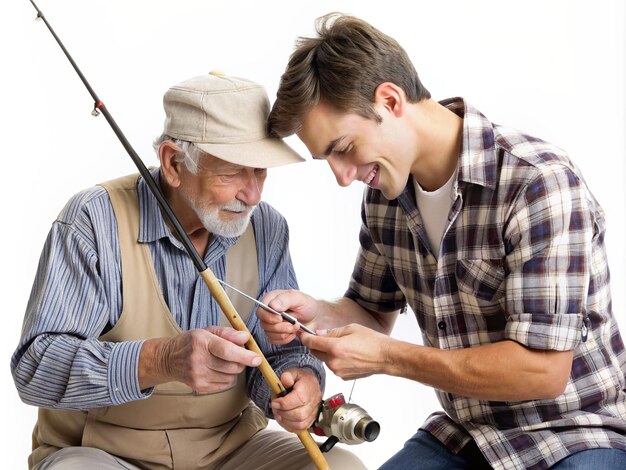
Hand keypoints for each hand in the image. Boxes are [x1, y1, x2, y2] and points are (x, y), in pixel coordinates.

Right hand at [141, 326, 260, 392]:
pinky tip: (219, 369)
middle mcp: (198, 360)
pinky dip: (227, 377)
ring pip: (231, 377)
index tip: (256, 358)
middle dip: (242, 361)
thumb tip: (245, 338)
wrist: (169, 359)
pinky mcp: (200, 387)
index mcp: (201, 342)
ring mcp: (198, 376)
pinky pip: (225, 385)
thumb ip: (228, 333)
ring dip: (234, 370)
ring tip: (225, 361)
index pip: (227, 351)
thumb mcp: (208, 330)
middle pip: (232, 366)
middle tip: (238, 354)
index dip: (244, 355)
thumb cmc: (191, 342)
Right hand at [257, 290, 318, 343]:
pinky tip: (293, 333)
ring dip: (284, 333)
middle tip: (293, 324)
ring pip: (268, 333)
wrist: (316, 317)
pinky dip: (285, 338)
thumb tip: (273, 305)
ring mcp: (271, 323)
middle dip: (280, 327)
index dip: (269, 316)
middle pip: (264, 324)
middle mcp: (269, 311)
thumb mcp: (299, 298)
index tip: (280, 318)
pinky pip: (274, 340)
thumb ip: (285, 299)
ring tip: (295, 327)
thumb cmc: (307, 305)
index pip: (261, 310)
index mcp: (272, 299)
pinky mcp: (275, 333)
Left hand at [271, 368, 321, 431]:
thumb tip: (285, 381)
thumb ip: (287, 375)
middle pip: (299, 415)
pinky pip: (301, 428)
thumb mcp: (293, 372)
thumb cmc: (300, 379)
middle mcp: (314, 401)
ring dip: (285, 421)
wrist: (310, 384)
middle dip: (283, 413)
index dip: (284, 403)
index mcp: (309, 388)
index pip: (299, 399)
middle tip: (275, 408)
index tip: (274, 402)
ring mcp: (314, 412)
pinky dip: (290, 426)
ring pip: (300, 424)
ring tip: (278, 413)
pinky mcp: (311, 420)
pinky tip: (283, 419)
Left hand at [301, 324, 391, 379]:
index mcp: (335, 347)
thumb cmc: (372, 341)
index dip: (305, 337)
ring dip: (327, 353)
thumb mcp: (351, 329)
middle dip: (316, 345)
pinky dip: (335, 360)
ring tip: (342, 346)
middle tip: (323, 337)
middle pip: (315, 352)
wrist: (386, 357)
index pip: (311, 342)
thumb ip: (332, 332)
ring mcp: (338, 371)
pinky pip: (333, 366)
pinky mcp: (343, 377)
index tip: (302, 333)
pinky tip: (347, 355)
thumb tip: (319, 333)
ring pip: (324, 360)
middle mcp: (334, 362)